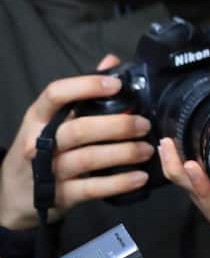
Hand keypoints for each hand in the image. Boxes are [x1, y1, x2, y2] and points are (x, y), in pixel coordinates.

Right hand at [0, 57, 151, 229]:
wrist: (15, 194)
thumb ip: (82, 91)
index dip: (87, 86)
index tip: (116, 84)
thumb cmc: (41, 148)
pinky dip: (120, 183)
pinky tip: (139, 177)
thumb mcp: (51, 119)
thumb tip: (111, 62)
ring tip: (147, 149)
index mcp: (38, 117)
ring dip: (124, 153)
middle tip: (144, 125)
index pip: (56, 94)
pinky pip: (93, 188)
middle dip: (118, 125)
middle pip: (80, 129)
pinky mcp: (60, 195)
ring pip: (89, 158)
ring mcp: (48, 171)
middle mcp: (39, 143)